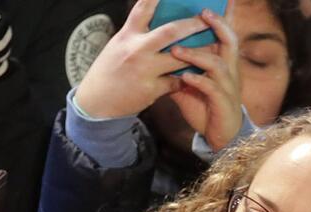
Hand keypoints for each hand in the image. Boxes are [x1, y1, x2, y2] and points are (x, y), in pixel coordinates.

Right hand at [74, 0, 206, 118]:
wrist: (96, 102)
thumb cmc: (109, 71)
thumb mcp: (118, 45)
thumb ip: (138, 33)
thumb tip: (159, 20)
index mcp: (127, 35)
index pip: (142, 9)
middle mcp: (136, 50)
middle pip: (169, 32)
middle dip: (191, 25)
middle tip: (206, 19)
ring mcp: (144, 70)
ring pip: (179, 59)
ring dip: (198, 53)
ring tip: (214, 47)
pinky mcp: (151, 90)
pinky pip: (176, 82)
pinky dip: (186, 79)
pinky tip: (195, 76)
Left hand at [168, 4, 244, 150]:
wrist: (220, 137)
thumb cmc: (205, 107)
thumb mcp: (189, 84)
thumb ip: (177, 68)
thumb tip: (156, 53)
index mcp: (224, 63)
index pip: (224, 35)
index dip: (219, 19)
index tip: (206, 5)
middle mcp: (230, 71)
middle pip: (230, 41)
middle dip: (218, 25)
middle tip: (202, 13)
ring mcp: (229, 87)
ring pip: (218, 64)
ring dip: (197, 55)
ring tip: (177, 50)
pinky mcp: (224, 104)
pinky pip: (213, 88)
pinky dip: (198, 81)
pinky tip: (185, 77)